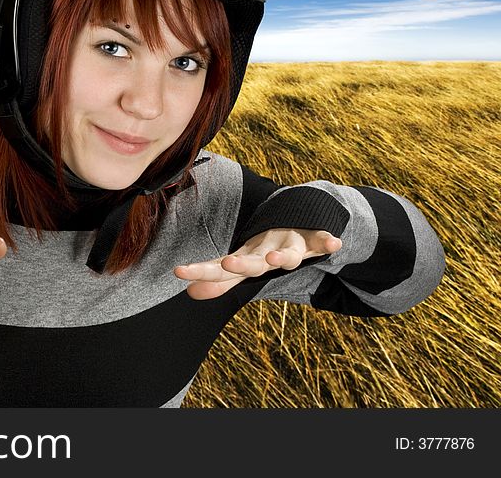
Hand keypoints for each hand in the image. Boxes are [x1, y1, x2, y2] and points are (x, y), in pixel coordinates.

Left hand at [174, 228, 341, 299]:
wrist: (292, 219)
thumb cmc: (263, 249)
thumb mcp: (243, 266)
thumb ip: (221, 282)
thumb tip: (191, 294)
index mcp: (246, 258)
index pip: (220, 268)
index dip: (201, 271)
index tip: (178, 272)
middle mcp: (264, 249)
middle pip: (252, 262)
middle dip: (241, 264)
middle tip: (227, 264)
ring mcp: (289, 243)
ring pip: (287, 253)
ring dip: (282, 256)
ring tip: (276, 259)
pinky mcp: (312, 240)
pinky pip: (320, 241)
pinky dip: (326, 241)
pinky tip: (334, 242)